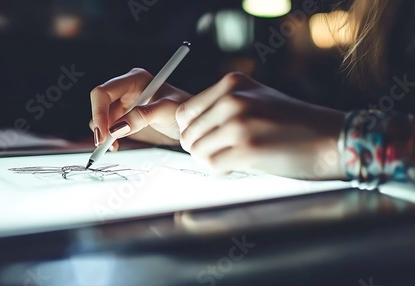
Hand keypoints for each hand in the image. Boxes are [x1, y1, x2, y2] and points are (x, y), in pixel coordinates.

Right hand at [90, 68, 191, 148]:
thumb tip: (117, 128)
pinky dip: (109, 137)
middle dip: (99, 123)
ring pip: (101, 116)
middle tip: (103, 144)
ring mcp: (124, 102)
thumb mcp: (166, 111)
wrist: (191, 122)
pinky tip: (116, 145)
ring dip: (104, 133)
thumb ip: (142, 116)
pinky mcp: (124, 116)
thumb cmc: (184, 109)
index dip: (99, 112)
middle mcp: (126, 88)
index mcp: (134, 79)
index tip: (104, 133)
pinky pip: (108, 126)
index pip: (105, 92)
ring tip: (114, 147)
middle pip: (99, 103)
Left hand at [175, 72, 346, 179]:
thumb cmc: (291, 122)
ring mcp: (239, 124)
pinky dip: (221, 171)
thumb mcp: (255, 98)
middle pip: (188, 134)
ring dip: (210, 161)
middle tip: (221, 153)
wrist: (330, 137)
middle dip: (200, 149)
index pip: (185, 112)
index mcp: (232, 84)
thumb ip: (221, 106)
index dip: (191, 131)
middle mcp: (232, 100)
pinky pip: (212, 166)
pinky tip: (238, 166)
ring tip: (231, 159)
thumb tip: (188, 129)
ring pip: (197, 152)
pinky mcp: (247, 149)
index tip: (206, 139)